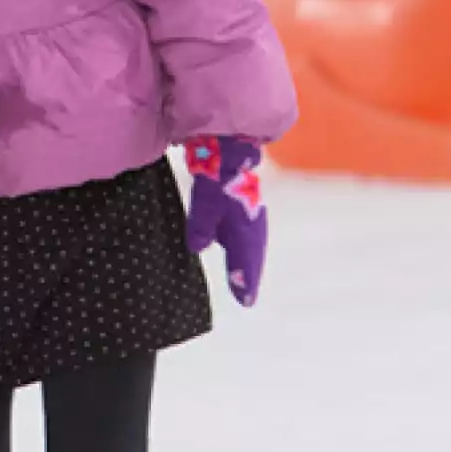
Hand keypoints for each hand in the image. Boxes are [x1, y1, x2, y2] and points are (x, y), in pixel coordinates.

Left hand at [183, 134, 265, 307]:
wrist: (233, 150)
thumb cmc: (219, 177)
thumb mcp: (206, 203)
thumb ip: (202, 227)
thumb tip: (198, 248)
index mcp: (245, 229)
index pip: (246, 261)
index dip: (245, 280)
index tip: (246, 301)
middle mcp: (252, 225)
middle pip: (252, 255)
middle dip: (248, 274)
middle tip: (247, 297)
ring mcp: (251, 215)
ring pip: (250, 244)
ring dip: (247, 261)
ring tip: (243, 279)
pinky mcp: (246, 207)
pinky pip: (246, 233)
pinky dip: (243, 246)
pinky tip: (233, 247)